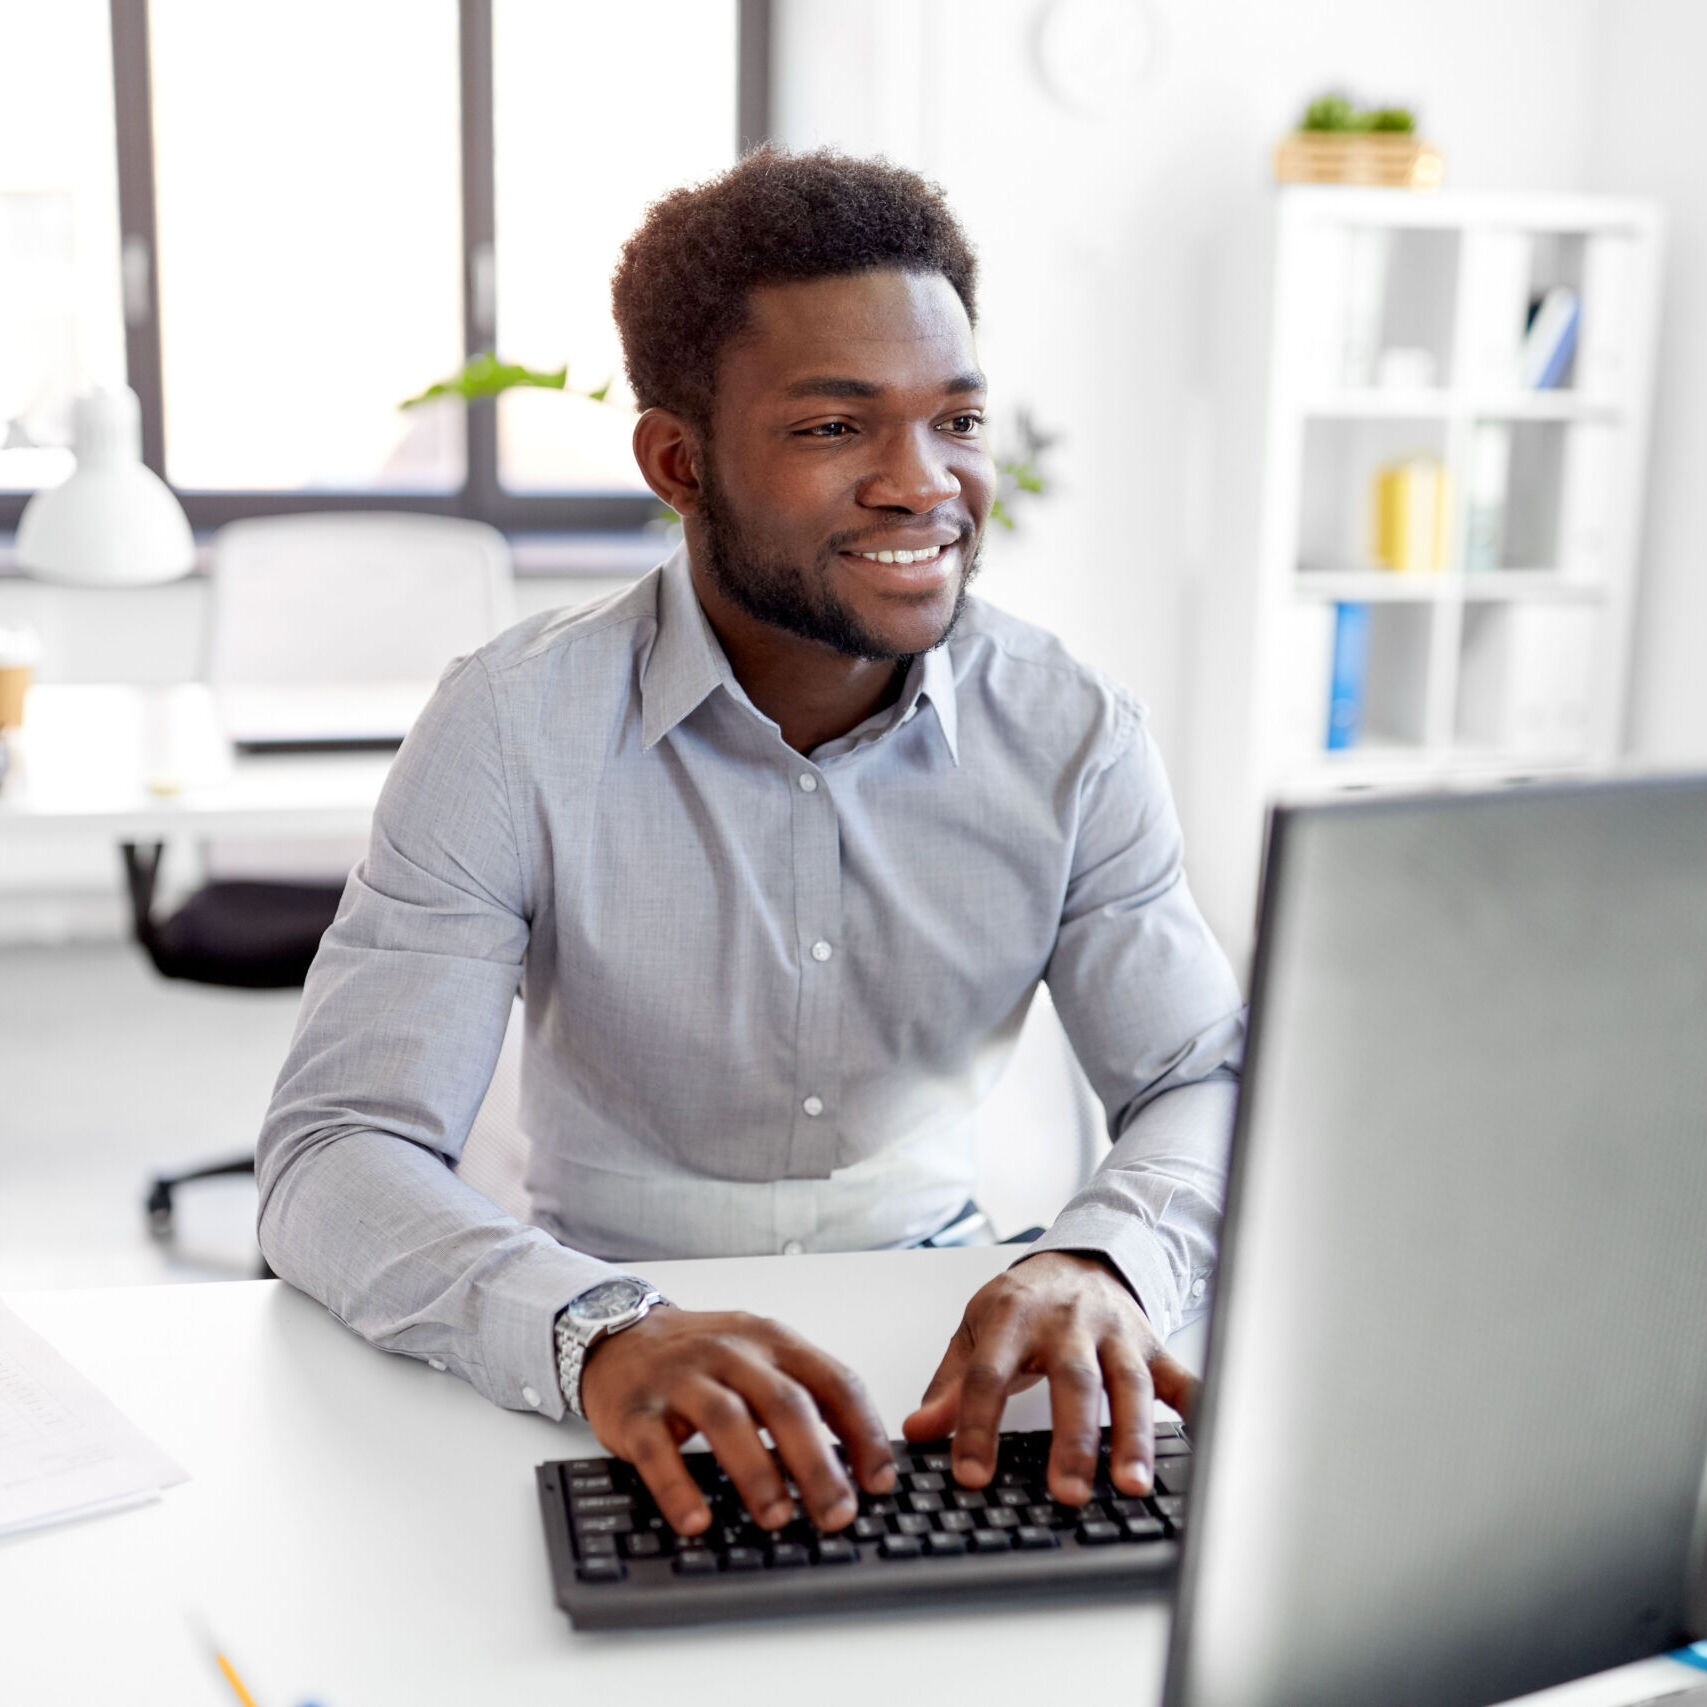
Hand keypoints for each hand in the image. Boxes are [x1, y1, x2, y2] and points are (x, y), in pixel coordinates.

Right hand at [578, 1307, 896, 1537]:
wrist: (620, 1333)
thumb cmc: (702, 1357)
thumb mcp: (761, 1359)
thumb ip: (804, 1397)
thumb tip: (856, 1465)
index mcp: (774, 1341)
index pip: (834, 1381)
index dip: (864, 1432)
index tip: (880, 1481)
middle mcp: (732, 1352)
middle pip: (785, 1404)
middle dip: (817, 1464)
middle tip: (837, 1513)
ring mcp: (682, 1378)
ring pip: (727, 1421)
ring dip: (757, 1473)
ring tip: (777, 1518)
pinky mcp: (637, 1408)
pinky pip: (658, 1449)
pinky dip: (679, 1487)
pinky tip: (697, 1520)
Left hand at [902, 1251, 1196, 1504]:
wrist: (1079, 1258)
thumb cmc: (1022, 1304)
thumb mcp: (976, 1332)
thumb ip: (950, 1383)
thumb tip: (918, 1430)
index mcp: (1014, 1315)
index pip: (990, 1373)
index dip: (977, 1424)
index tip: (972, 1474)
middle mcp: (1069, 1322)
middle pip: (1072, 1379)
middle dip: (1071, 1437)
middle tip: (1066, 1492)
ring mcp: (1116, 1333)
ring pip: (1129, 1383)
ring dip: (1132, 1435)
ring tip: (1130, 1485)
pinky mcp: (1153, 1345)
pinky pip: (1181, 1376)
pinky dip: (1196, 1406)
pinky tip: (1206, 1440)